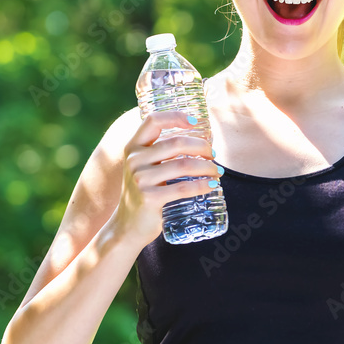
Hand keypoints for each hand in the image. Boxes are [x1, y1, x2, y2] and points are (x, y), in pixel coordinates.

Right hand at [111, 110, 218, 250]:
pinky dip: (203, 185)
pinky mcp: (149, 198)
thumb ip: (159, 152)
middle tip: (213, 155)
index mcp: (133, 147)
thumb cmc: (143, 193)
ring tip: (217, 172)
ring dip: (207, 167)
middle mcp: (134, 160)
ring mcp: (140, 179)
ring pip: (184, 165)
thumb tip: (199, 138)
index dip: (176, 117)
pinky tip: (212, 185)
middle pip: (176, 143)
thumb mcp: (143, 167)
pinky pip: (184, 187)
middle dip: (202, 146)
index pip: (153, 120)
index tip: (197, 121)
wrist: (126, 227)